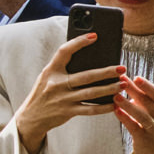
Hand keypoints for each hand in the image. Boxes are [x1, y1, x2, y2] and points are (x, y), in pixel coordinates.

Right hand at [13, 33, 119, 152]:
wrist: (31, 117)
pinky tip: (115, 103)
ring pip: (91, 93)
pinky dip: (104, 107)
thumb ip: (62, 70)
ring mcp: (62, 99)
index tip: (94, 36)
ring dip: (110, 88)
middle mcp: (56, 84)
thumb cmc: (43, 94)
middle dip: (106, 72)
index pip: (64, 52)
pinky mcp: (68, 111)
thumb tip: (89, 59)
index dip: (79, 42)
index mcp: (50, 71)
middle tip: (121, 68)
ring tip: (123, 84)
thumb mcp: (47, 78)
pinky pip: (90, 109)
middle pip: (86, 76)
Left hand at [116, 74, 153, 153]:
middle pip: (148, 103)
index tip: (136, 78)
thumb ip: (143, 98)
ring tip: (115, 96)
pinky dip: (124, 118)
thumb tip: (125, 81)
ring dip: (128, 105)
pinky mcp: (144, 139)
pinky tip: (116, 111)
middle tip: (120, 82)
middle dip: (133, 91)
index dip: (147, 86)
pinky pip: (133, 127)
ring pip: (142, 116)